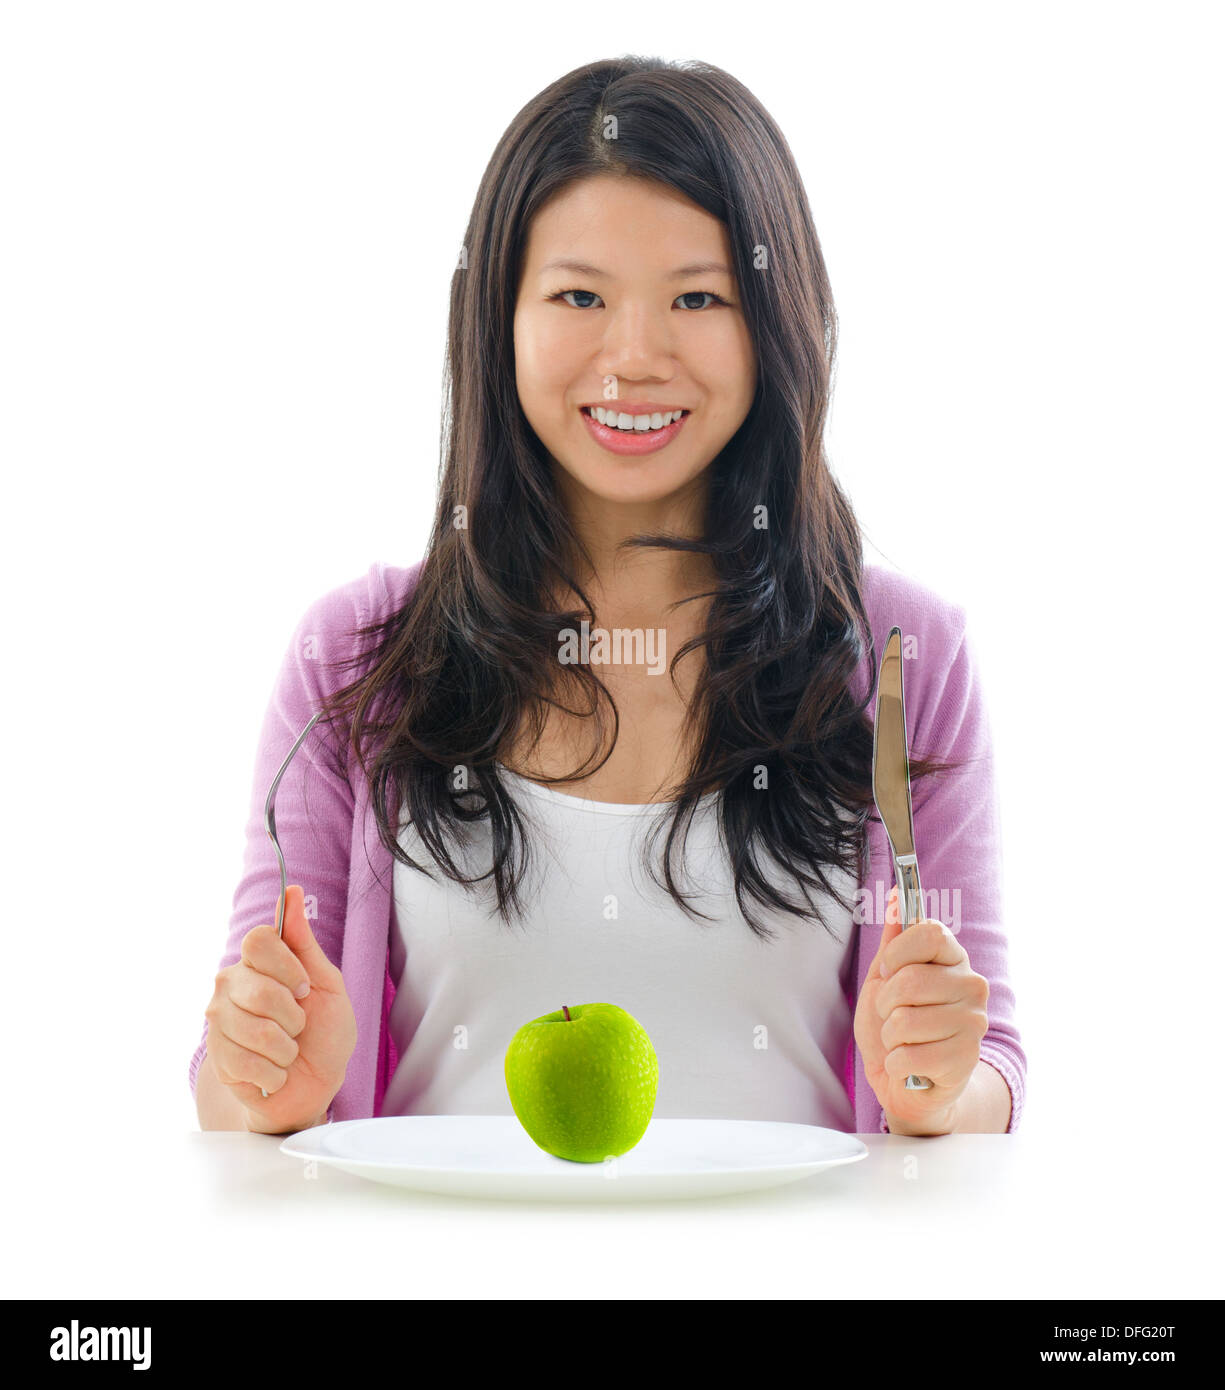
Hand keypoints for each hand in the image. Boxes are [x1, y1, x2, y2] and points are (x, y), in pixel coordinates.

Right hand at [204, 884, 356, 1131]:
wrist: (315, 1085)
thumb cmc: (325, 1031)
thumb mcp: (326, 983)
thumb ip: (303, 941)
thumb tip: (291, 891)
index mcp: (258, 963)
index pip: (258, 941)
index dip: (287, 967)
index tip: (303, 987)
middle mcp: (230, 986)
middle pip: (259, 989)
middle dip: (293, 1015)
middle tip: (298, 1026)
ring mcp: (219, 1022)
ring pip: (255, 1030)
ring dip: (286, 1048)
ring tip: (287, 1051)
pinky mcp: (217, 1058)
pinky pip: (247, 1062)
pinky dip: (274, 1073)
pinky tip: (274, 1073)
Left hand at [853, 885, 989, 1133]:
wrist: (908, 1082)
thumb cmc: (896, 1025)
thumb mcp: (886, 978)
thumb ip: (893, 940)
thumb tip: (895, 895)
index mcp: (954, 958)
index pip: (931, 932)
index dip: (899, 952)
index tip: (889, 969)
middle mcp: (973, 986)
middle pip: (910, 979)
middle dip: (886, 1003)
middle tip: (893, 1015)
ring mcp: (973, 1024)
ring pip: (904, 1021)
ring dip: (890, 1037)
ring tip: (904, 1042)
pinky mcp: (965, 1061)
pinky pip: (907, 1056)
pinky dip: (896, 1064)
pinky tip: (911, 1066)